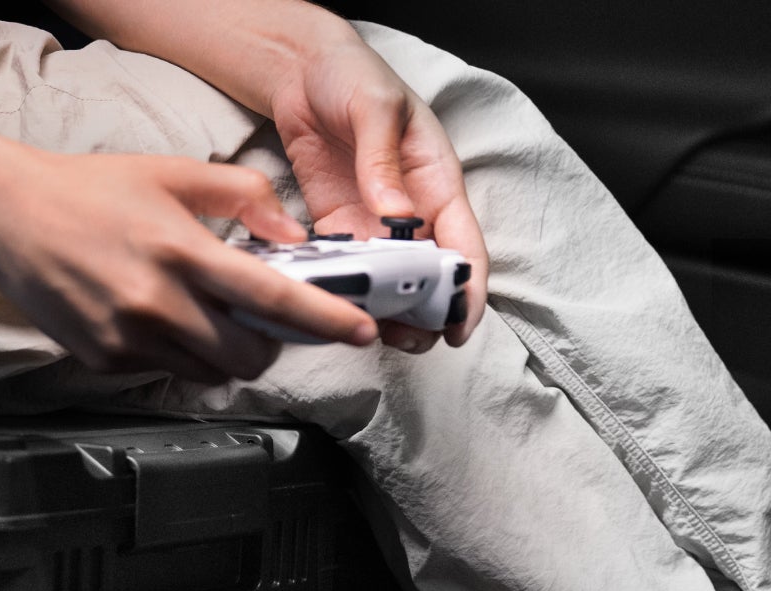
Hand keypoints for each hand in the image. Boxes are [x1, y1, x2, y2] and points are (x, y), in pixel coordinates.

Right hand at [0, 151, 377, 382]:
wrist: (8, 216)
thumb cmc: (91, 190)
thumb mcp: (174, 174)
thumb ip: (243, 196)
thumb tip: (292, 234)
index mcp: (182, 251)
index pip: (271, 298)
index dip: (324, 319)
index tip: (361, 330)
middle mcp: (157, 304)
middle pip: (248, 358)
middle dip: (269, 347)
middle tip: (265, 324)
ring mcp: (129, 339)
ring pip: (209, 374)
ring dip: (224, 354)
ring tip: (205, 317)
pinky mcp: (105, 360)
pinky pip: (165, 373)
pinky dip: (178, 354)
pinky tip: (158, 318)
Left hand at [268, 32, 489, 351]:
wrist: (303, 71)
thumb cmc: (354, 76)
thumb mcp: (375, 108)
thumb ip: (383, 161)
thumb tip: (395, 215)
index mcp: (437, 181)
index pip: (465, 245)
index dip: (467, 290)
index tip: (459, 326)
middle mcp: (412, 210)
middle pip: (430, 277)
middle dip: (425, 315)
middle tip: (407, 339)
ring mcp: (373, 223)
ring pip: (390, 284)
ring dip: (384, 312)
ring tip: (369, 330)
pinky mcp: (337, 227)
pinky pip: (346, 269)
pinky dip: (344, 291)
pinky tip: (333, 307)